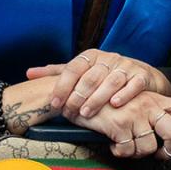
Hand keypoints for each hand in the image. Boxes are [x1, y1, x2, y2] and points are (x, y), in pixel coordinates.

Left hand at [29, 50, 170, 119]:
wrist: (141, 76)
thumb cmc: (105, 75)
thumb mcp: (81, 71)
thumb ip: (57, 73)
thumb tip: (28, 73)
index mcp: (91, 56)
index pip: (73, 68)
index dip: (63, 86)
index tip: (55, 104)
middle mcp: (108, 58)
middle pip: (91, 76)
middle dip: (78, 96)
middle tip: (70, 113)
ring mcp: (126, 66)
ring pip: (111, 80)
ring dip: (98, 97)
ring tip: (87, 112)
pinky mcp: (142, 75)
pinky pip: (134, 83)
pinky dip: (125, 93)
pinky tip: (115, 103)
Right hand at [70, 88, 170, 160]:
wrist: (84, 94)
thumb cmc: (111, 101)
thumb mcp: (137, 102)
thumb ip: (152, 114)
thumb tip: (166, 137)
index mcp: (158, 100)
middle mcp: (150, 106)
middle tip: (160, 155)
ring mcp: (136, 115)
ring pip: (149, 148)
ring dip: (139, 153)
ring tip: (130, 147)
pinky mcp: (120, 125)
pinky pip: (128, 150)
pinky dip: (122, 153)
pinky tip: (116, 145)